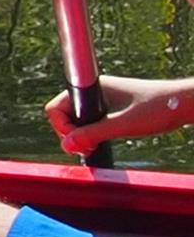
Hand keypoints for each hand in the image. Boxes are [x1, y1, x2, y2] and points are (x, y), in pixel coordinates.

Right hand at [44, 75, 193, 154]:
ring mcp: (101, 100)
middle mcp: (94, 92)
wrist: (184, 104)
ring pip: (76, 120)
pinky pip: (89, 122)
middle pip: (63, 115)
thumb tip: (67, 145)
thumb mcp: (123, 125)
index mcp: (93, 88)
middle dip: (70, 134)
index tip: (78, 141)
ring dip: (81, 136)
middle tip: (87, 148)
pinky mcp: (110, 108)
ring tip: (96, 146)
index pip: (56, 107)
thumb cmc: (158, 107)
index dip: (61, 127)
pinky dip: (91, 134)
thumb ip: (92, 134)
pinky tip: (103, 141)